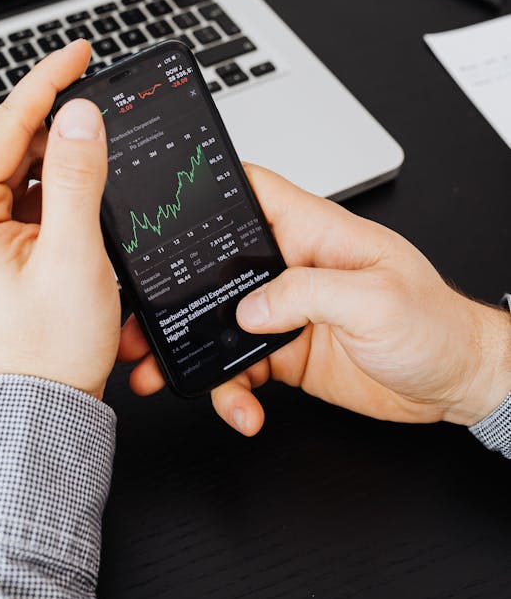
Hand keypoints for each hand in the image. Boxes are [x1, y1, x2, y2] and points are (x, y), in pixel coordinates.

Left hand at [0, 39, 119, 399]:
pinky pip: (14, 199)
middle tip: (105, 114)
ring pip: (14, 172)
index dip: (46, 83)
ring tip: (98, 171)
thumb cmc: (46, 350)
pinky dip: (49, 191)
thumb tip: (80, 117)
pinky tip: (79, 194)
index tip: (77, 52)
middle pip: (7, 147)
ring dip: (57, 164)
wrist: (38, 406)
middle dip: (58, 129)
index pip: (3, 129)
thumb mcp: (73, 255)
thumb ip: (78, 177)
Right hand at [120, 165, 510, 432]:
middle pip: (219, 265)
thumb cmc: (435, 325)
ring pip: (221, 322)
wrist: (455, 383)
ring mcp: (288, 312)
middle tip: (141, 318)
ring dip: (190, 349)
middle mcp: (294, 268)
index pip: (254, 191)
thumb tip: (250, 308)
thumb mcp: (375, 300)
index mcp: (315, 234)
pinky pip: (242, 367)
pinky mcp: (287, 352)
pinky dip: (231, 392)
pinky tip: (243, 411)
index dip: (209, 188)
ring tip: (163, 374)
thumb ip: (308, 295)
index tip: (164, 203)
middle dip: (177, 291)